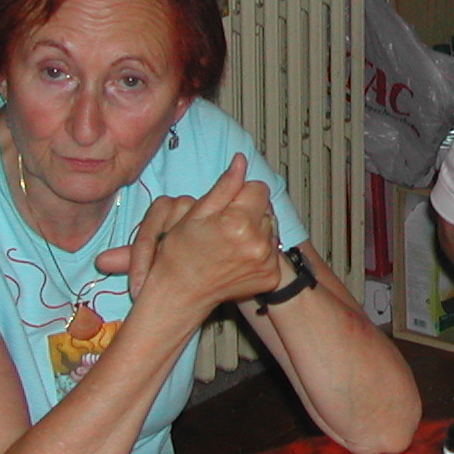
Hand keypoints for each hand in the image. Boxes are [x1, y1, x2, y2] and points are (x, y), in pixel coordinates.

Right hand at [95, 155, 283, 313]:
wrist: (180, 293)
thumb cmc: (180, 253)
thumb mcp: (194, 214)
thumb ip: (224, 186)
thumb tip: (241, 160)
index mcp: (239, 222)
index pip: (258, 187)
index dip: (240, 194)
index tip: (225, 208)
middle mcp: (258, 242)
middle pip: (267, 207)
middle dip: (249, 211)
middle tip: (225, 227)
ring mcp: (266, 262)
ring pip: (271, 227)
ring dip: (255, 230)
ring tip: (231, 243)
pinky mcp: (271, 276)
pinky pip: (272, 250)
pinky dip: (259, 251)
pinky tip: (237, 258)